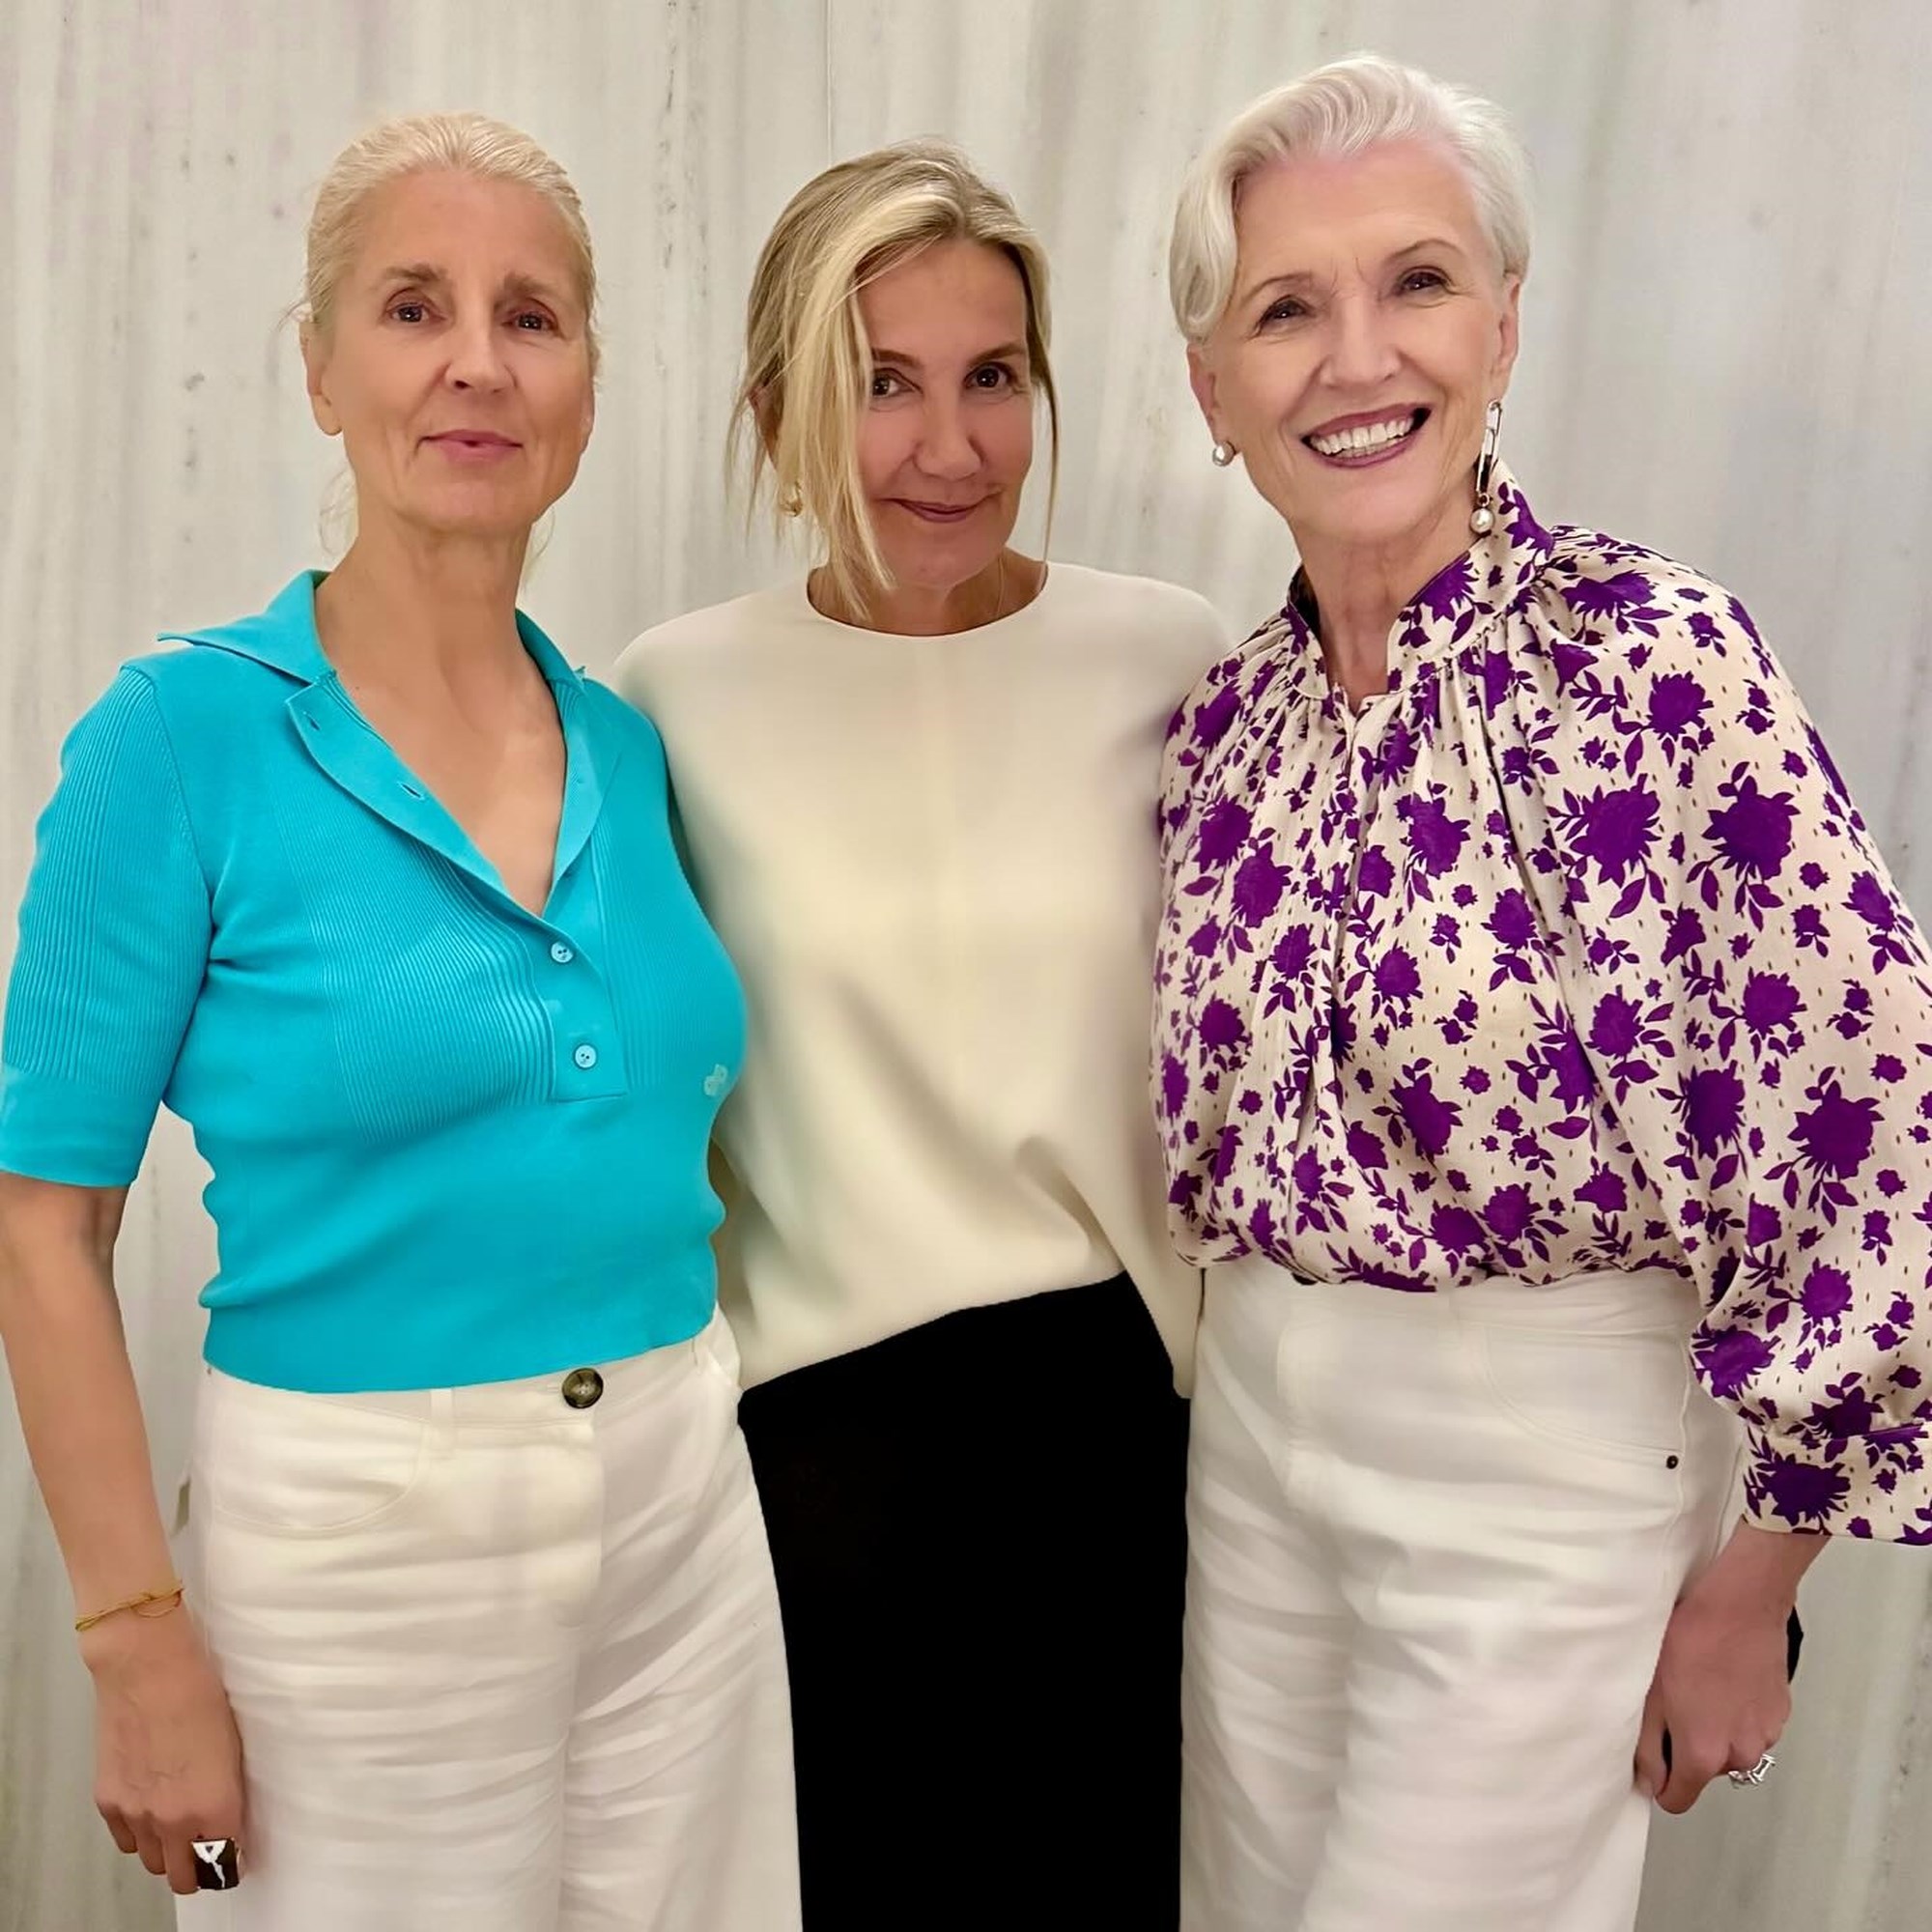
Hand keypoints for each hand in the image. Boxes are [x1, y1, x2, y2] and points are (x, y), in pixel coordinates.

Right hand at [82, 1608, 245, 1893]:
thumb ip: (228, 1793)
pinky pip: (125, 1841)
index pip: (223, 1863)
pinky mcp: (108, 1802)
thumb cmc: (199, 1694)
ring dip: (167, 1853)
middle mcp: (172, 1820)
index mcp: (213, 1806)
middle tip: (207, 1851)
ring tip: (179, 1829)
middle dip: (198, 1868)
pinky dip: (138, 1836)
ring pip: (152, 1862)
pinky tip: (149, 1813)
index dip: (231, 1862)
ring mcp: (136, 1814)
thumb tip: (228, 1820)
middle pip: (183, 1876)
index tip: (235, 1856)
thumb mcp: (233, 1746)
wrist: (148, 1669)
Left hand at [1634, 1521, 1819, 1813]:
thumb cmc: (1690, 1641)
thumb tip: (1649, 1781)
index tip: (1654, 1759)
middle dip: (1688, 1747)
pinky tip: (1725, 1679)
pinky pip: (1751, 1727)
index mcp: (1704, 1754)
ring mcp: (1766, 1735)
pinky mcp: (1780, 1714)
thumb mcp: (1651, 1693)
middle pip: (1704, 1771)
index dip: (1661, 1783)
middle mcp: (1740, 1754)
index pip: (1679, 1799)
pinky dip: (1738, 1714)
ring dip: (1716, 1730)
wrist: (1740, 1605)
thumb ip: (1648, 1747)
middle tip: (1675, 1703)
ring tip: (1702, 1686)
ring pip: (1730, 1748)